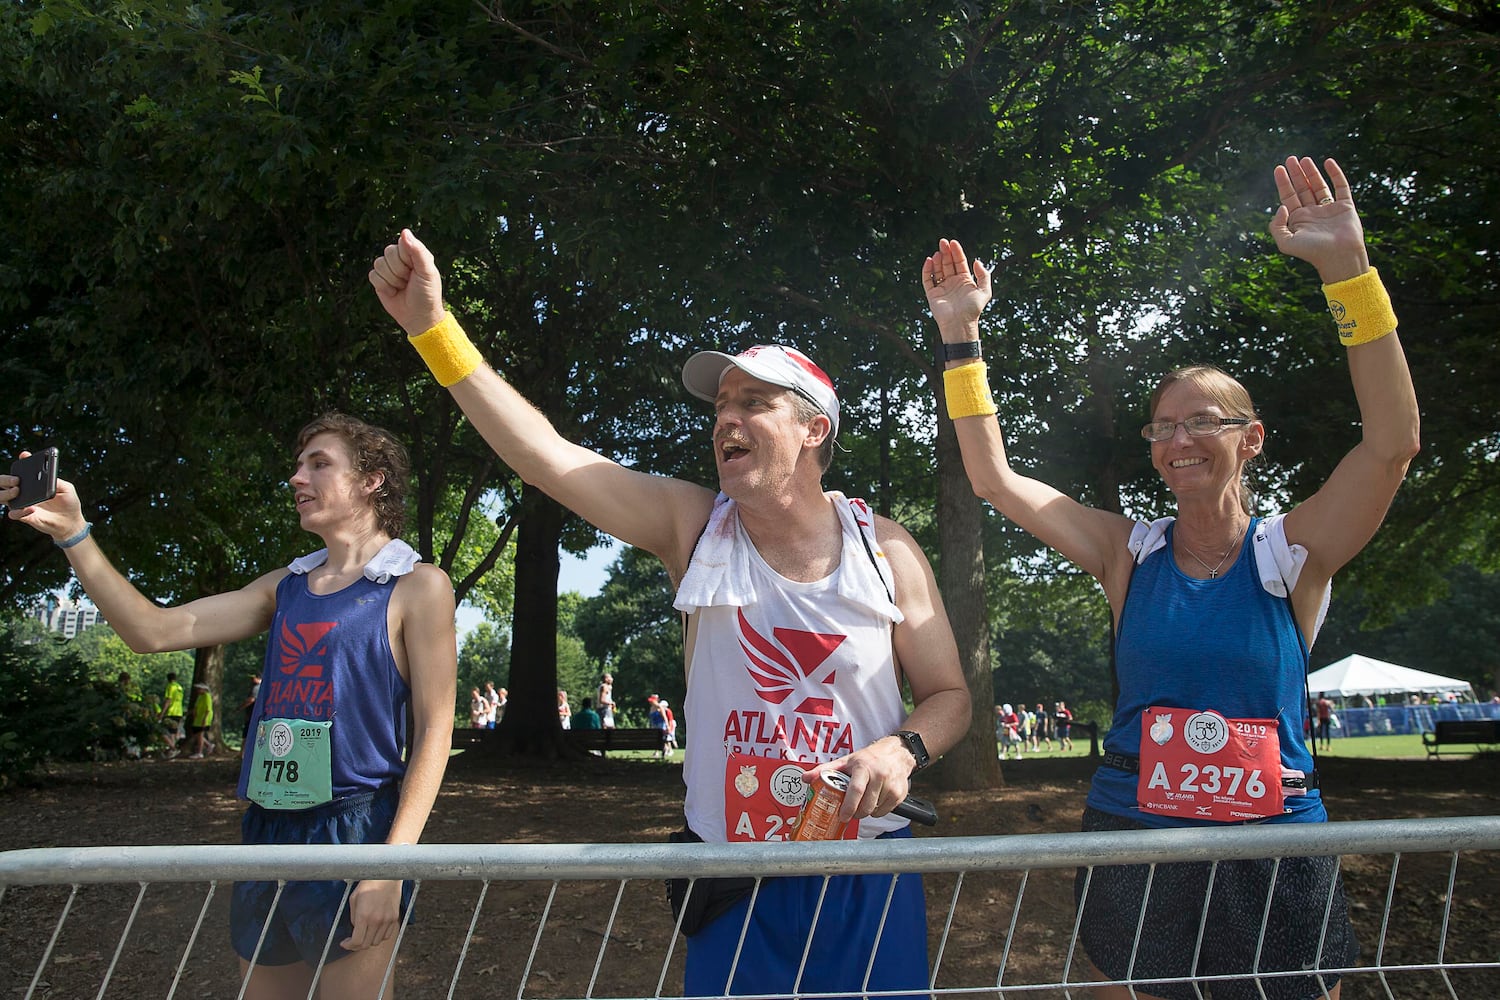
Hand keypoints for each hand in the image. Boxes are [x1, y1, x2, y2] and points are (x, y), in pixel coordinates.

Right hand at [2, 452, 86, 541]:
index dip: (22, 462)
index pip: (22, 470)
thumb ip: (56, 481)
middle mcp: (24, 491)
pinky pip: (14, 514)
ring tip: (17, 491)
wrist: (70, 522)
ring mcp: (22, 504)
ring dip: (6, 493)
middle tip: (16, 479)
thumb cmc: (68, 502)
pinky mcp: (24, 516)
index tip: (24, 455)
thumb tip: (46, 475)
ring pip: (3, 497)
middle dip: (5, 478)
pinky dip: (19, 511)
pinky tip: (32, 508)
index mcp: (33, 482)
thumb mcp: (67, 489)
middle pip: (5, 482)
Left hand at [341, 878, 402, 951]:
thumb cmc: (369, 884)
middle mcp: (376, 921)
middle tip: (352, 941)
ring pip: (377, 942)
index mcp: (364, 916)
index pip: (356, 941)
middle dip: (356, 946)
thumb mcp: (354, 899)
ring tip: (364, 934)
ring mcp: (387, 920)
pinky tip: (375, 930)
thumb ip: (353, 917)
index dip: (349, 946)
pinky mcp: (394, 918)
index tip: (345, 943)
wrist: (387, 876)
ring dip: (368, 941)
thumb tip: (355, 927)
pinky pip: (387, 935)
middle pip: (366, 944)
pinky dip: (380, 937)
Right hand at [368, 229, 447, 336]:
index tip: (416, 270)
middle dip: (399, 270)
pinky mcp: (379, 281)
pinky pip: (372, 275)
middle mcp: (400, 259)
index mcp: (414, 254)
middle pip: (388, 253)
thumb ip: (418, 251)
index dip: (406, 258)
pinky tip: (393, 292)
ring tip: (402, 287)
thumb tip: (404, 231)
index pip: (401, 244)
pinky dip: (383, 286)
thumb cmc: (427, 294)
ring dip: (391, 279)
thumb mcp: (427, 272)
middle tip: (409, 281)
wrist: (419, 318)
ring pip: (379, 264)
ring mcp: (389, 269)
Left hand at [804, 735, 914, 824]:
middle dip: (856, 814)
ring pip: (875, 811)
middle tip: (850, 812)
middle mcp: (879, 775)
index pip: (856, 790)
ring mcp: (892, 786)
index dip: (848, 807)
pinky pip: (885, 811)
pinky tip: (875, 799)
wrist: (896, 753)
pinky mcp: (900, 794)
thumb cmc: (868, 758)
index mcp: (863, 767)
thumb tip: (804, 778)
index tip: (842, 816)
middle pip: (866, 806)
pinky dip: (877, 811)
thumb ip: (824, 770)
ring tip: (864, 801)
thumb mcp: (846, 761)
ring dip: (866, 811)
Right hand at [922, 238, 991, 338]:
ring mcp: (942, 288)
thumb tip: (976, 261)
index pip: (959, 262)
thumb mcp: (985, 291)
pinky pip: (928, 280)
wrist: (960, 324)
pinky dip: (927, 270)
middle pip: (948, 263)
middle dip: (945, 252)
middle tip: (943, 242)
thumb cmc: (973, 309)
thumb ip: (984, 276)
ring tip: (938, 252)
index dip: (957, 252)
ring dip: (937, 260)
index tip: (953, 243)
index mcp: (965, 280)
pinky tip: (929, 261)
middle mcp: (953, 282)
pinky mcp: (932, 294)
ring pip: (938, 270)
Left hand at [1269, 156, 1368, 283]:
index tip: (1279, 168)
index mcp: (1298, 220)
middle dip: (1296, 174)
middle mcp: (1312, 213)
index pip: (1288, 197)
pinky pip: (1340, 186)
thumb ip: (1277, 226)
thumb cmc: (1312, 253)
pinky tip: (1328, 162)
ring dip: (1311, 172)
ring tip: (1304, 159)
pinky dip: (1335, 174)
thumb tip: (1281, 206)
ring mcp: (1329, 209)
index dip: (1283, 183)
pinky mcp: (1345, 206)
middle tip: (1290, 159)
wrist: (1339, 257)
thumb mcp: (1286, 243)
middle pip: (1302, 188)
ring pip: (1319, 186)